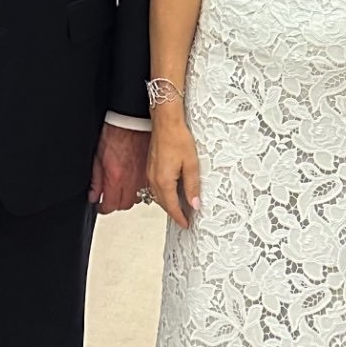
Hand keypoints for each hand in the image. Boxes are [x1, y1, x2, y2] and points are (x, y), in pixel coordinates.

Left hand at [90, 123, 149, 213]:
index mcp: (116, 177)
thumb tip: (93, 195)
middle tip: (110, 197)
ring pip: (137, 198)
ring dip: (129, 197)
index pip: (109, 205)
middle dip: (116, 203)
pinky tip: (134, 182)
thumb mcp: (98, 156)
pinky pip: (147, 188)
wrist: (132, 120)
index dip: (103, 208)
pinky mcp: (152, 172)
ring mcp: (144, 177)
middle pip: (124, 205)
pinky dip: (140, 189)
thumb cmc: (116, 133)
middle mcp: (131, 180)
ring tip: (123, 189)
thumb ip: (96, 180)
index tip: (100, 205)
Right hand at [147, 108, 200, 229]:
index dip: (180, 217)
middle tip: (186, 219)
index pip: (172, 207)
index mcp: (164, 181)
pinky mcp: (151, 168)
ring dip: (169, 204)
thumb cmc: (178, 138)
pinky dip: (165, 194)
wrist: (166, 122)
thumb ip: (192, 186)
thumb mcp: (191, 164)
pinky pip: (156, 187)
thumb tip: (195, 204)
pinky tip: (173, 192)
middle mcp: (154, 179)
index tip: (187, 224)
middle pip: (164, 204)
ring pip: (159, 196)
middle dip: (174, 213)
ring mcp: (150, 173)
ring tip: (181, 208)